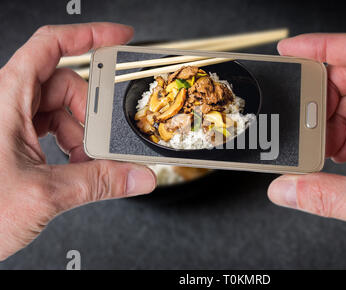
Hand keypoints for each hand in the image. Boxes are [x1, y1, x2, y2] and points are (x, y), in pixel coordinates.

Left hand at [0, 23, 155, 260]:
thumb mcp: (43, 194)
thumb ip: (98, 183)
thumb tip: (136, 176)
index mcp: (6, 99)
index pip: (50, 45)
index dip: (89, 35)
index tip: (118, 38)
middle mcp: (8, 105)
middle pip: (65, 85)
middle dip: (91, 112)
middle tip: (106, 139)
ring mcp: (12, 124)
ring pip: (62, 112)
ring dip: (84, 135)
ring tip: (90, 162)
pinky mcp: (16, 143)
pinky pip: (54, 131)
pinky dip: (74, 147)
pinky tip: (79, 166)